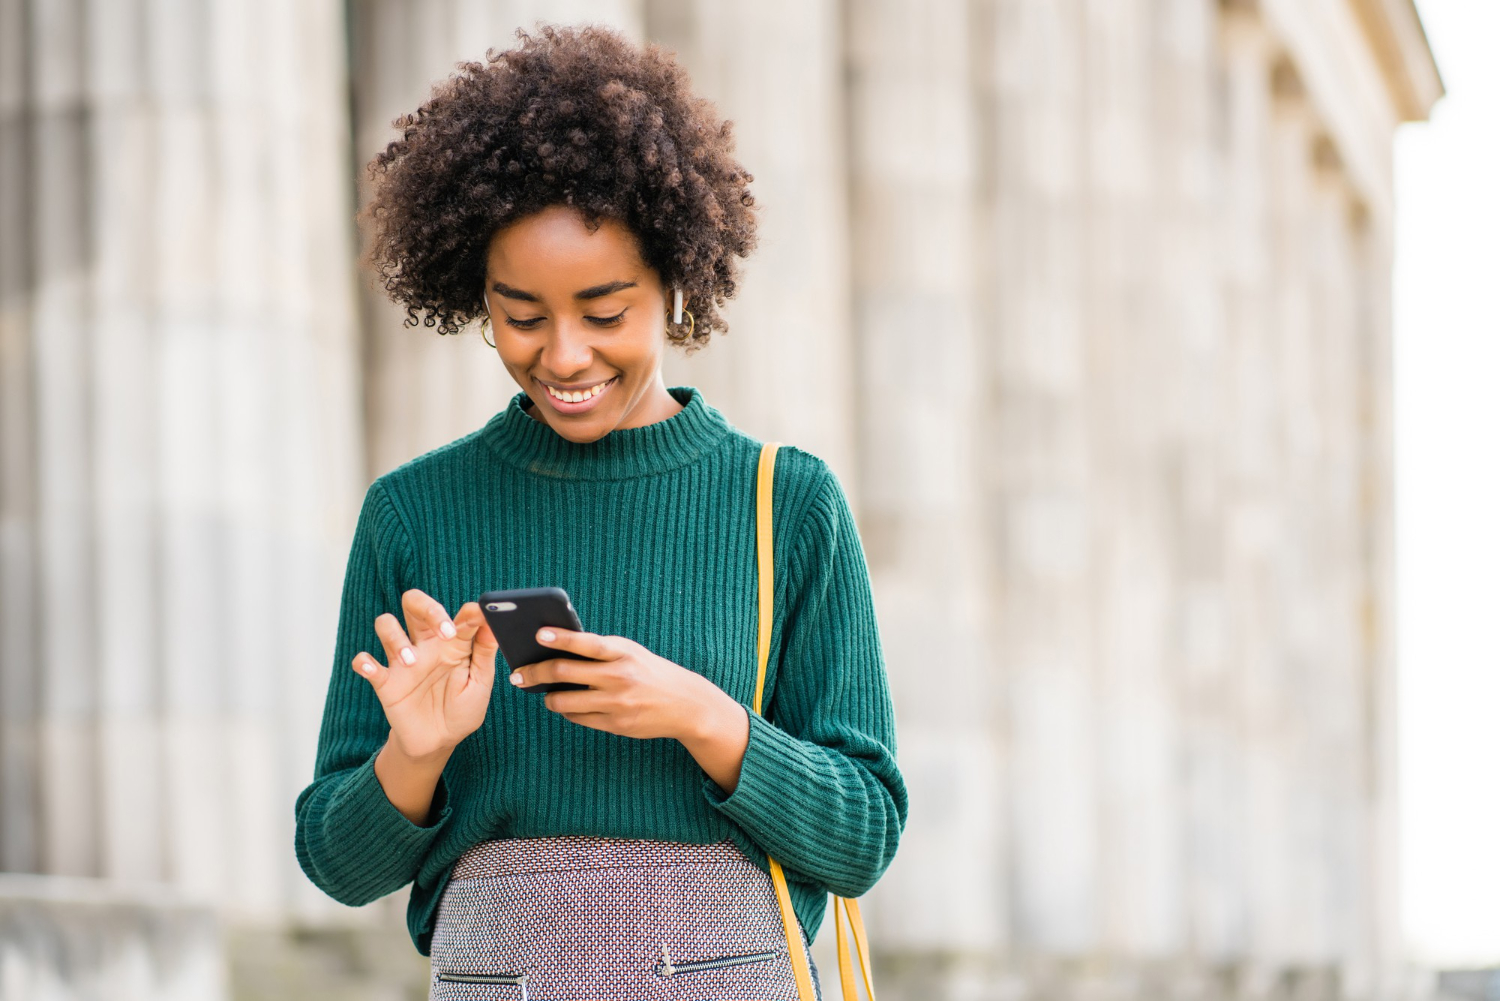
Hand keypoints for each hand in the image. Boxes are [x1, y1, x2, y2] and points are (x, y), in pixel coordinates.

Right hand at [352, 589, 498, 761]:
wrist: (438, 742)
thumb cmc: (462, 709)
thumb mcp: (480, 683)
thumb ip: (485, 654)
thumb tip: (493, 624)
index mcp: (452, 643)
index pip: (457, 616)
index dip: (469, 612)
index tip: (478, 616)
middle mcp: (426, 645)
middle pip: (414, 604)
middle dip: (426, 607)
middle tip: (444, 631)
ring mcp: (403, 660)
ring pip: (386, 624)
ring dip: (395, 637)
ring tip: (411, 661)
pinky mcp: (386, 681)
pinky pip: (365, 662)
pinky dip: (364, 661)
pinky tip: (370, 668)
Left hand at [510, 629, 740, 744]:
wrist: (684, 704)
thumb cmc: (649, 671)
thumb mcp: (630, 652)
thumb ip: (599, 649)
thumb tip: (556, 648)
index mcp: (623, 652)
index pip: (586, 642)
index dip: (561, 638)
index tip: (538, 634)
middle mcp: (619, 677)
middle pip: (564, 673)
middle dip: (535, 673)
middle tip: (519, 674)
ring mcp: (616, 703)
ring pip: (563, 701)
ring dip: (547, 697)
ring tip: (544, 692)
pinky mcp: (615, 724)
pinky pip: (577, 718)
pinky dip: (566, 710)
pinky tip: (566, 704)